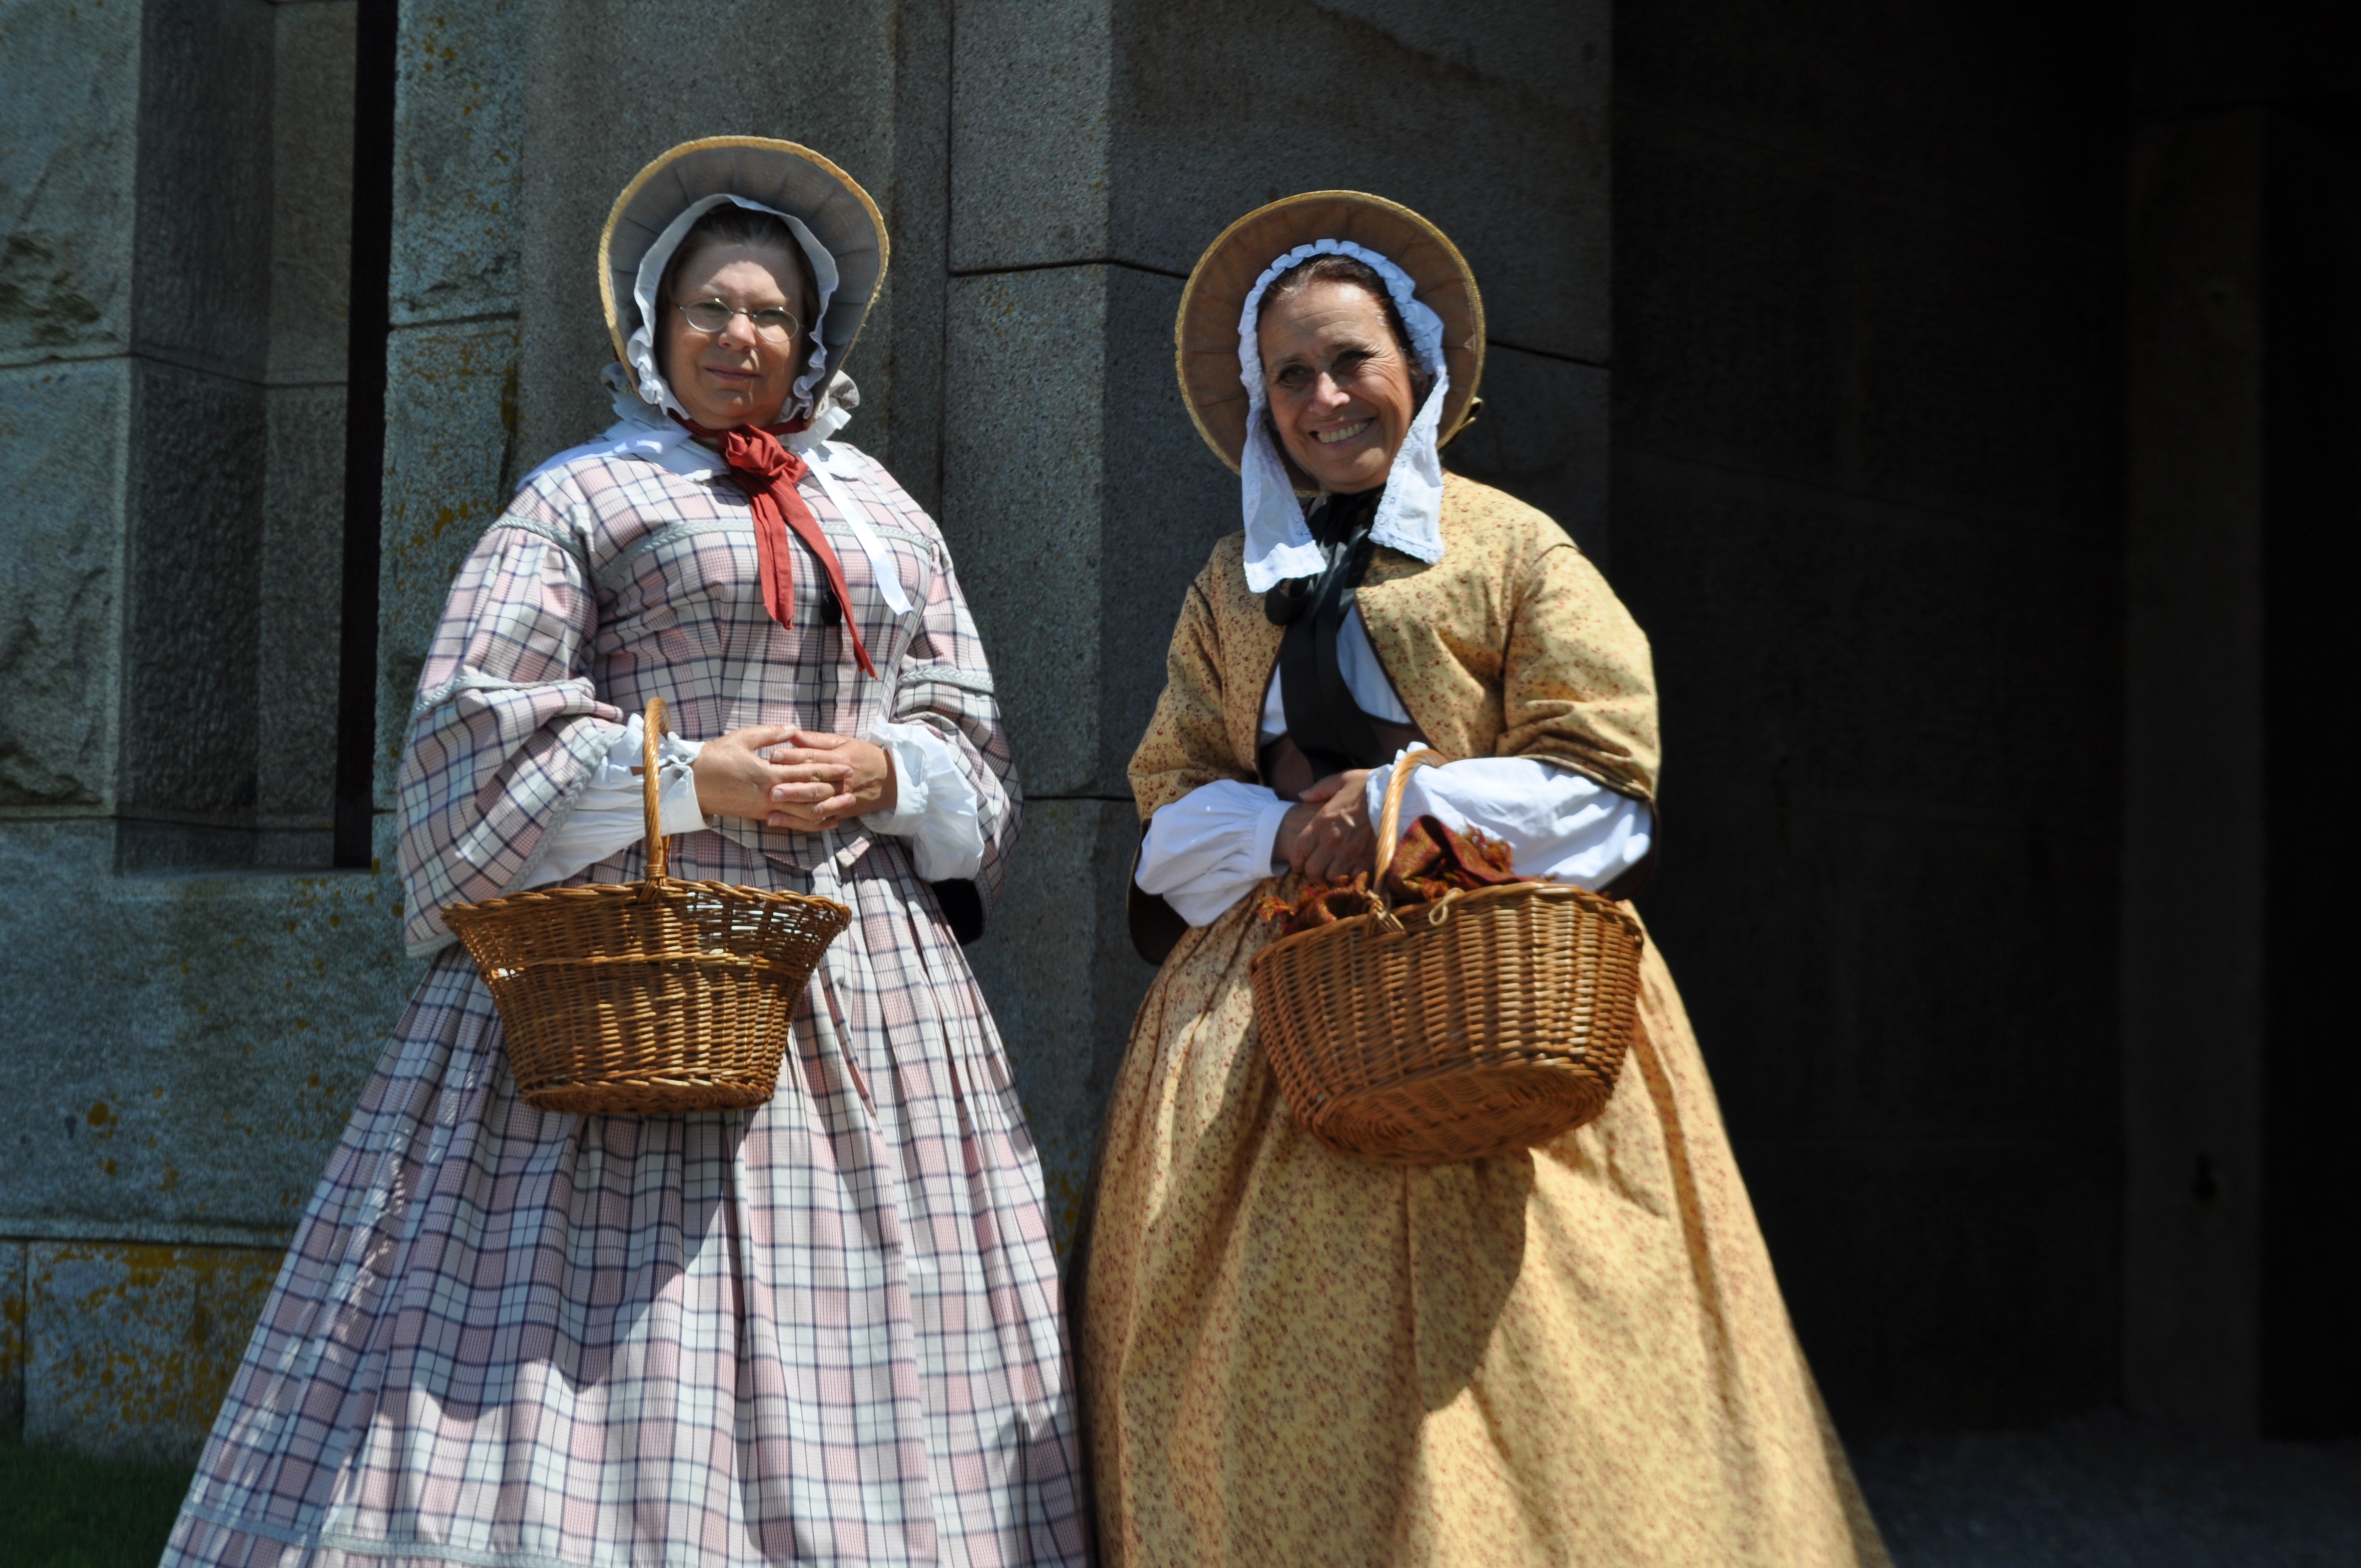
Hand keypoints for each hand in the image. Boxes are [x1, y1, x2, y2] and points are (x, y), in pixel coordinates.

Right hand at [689, 725, 849, 820]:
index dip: (829, 769)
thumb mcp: (743, 738)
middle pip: (810, 794)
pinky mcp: (759, 817)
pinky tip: (821, 822)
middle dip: (834, 791)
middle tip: (853, 787)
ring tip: (844, 807)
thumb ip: (771, 734)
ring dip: (825, 810)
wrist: (690, 783)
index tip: (847, 766)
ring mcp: (765, 808)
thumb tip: (793, 730)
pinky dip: (808, 823)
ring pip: (802, 814)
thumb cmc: (715, 757)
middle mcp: (770, 794)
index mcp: (769, 773)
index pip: (806, 771)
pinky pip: (789, 822)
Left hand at [755, 729, 896, 832]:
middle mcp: (841, 780)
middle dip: (792, 788)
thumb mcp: (844, 742)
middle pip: (814, 784)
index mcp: (840, 759)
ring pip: (817, 805)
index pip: (814, 758)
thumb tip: (792, 734)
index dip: (793, 757)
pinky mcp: (842, 812)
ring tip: (774, 809)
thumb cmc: (863, 756)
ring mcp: (842, 798)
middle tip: (770, 789)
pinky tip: (784, 821)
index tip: (773, 757)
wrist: (891, 779)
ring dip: (795, 809)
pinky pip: (821, 819)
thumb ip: (816, 740)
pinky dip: (802, 822)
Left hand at [1273, 768, 1375, 882]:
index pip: (1299, 850)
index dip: (1296, 860)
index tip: (1299, 862)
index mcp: (1322, 822)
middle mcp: (1333, 842)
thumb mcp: (1343, 779)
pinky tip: (1352, 868)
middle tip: (1318, 865)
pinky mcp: (1367, 862)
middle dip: (1312, 869)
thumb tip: (1302, 795)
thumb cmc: (1371, 786)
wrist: (1401, 798)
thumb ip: (1320, 788)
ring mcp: (1350, 854)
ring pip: (1330, 877)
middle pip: (1312, 870)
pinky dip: (1349, 875)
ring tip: (1334, 867)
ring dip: (1330, 874)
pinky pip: (1351, 877)